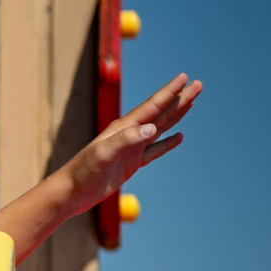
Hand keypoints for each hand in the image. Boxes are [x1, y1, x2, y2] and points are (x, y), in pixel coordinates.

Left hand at [64, 73, 202, 215]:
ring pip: (160, 127)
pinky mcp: (131, 163)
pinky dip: (168, 143)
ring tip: (191, 102)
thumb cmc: (83, 171)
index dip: (169, 92)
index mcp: (123, 128)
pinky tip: (179, 137)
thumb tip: (152, 128)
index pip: (152, 106)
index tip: (185, 77)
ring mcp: (131, 148)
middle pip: (160, 112)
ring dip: (176, 115)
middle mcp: (129, 134)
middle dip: (179, 98)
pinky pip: (155, 150)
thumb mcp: (103, 154)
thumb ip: (126, 140)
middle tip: (198, 84)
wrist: (71, 192)